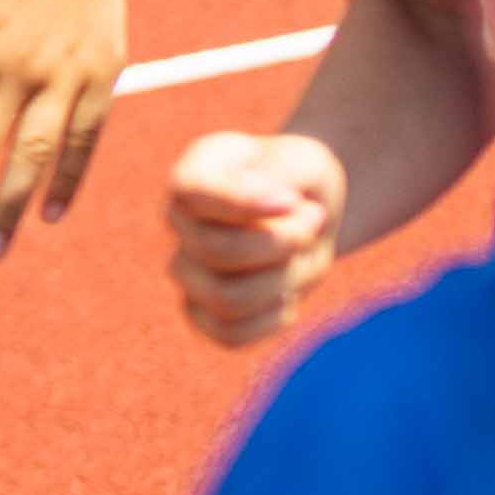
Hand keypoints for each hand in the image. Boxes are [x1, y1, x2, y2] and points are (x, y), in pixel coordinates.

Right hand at [163, 130, 350, 346]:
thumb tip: (276, 204)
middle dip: (283, 241)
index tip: (291, 199)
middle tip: (316, 218)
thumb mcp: (303, 161)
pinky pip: (229, 334)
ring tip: (304, 255)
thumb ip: (284, 174)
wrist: (306, 209)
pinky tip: (289, 294)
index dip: (242, 204)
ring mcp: (187, 270)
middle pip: (218, 251)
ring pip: (227, 299)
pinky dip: (271, 320)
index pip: (193, 195)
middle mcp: (178, 223)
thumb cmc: (299, 179)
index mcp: (192, 176)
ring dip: (284, 281)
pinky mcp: (203, 312)